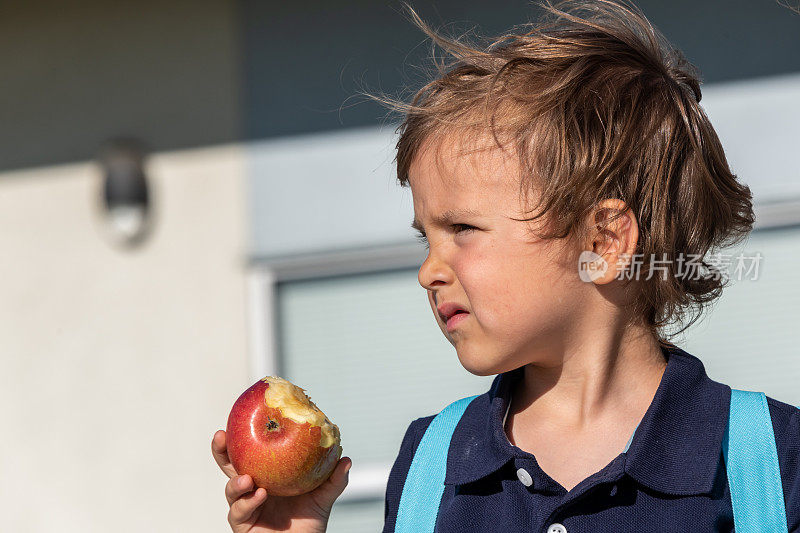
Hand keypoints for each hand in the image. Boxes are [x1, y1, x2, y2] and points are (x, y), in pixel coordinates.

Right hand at [212, 429, 351, 532]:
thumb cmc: (310, 522)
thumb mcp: (323, 497)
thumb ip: (333, 480)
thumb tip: (345, 460)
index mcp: (267, 475)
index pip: (250, 452)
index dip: (242, 437)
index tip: (239, 418)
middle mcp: (252, 489)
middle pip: (230, 466)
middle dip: (221, 451)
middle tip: (221, 437)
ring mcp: (245, 506)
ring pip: (231, 490)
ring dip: (236, 482)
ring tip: (248, 479)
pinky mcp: (242, 524)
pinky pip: (239, 511)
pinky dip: (248, 502)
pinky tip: (260, 495)